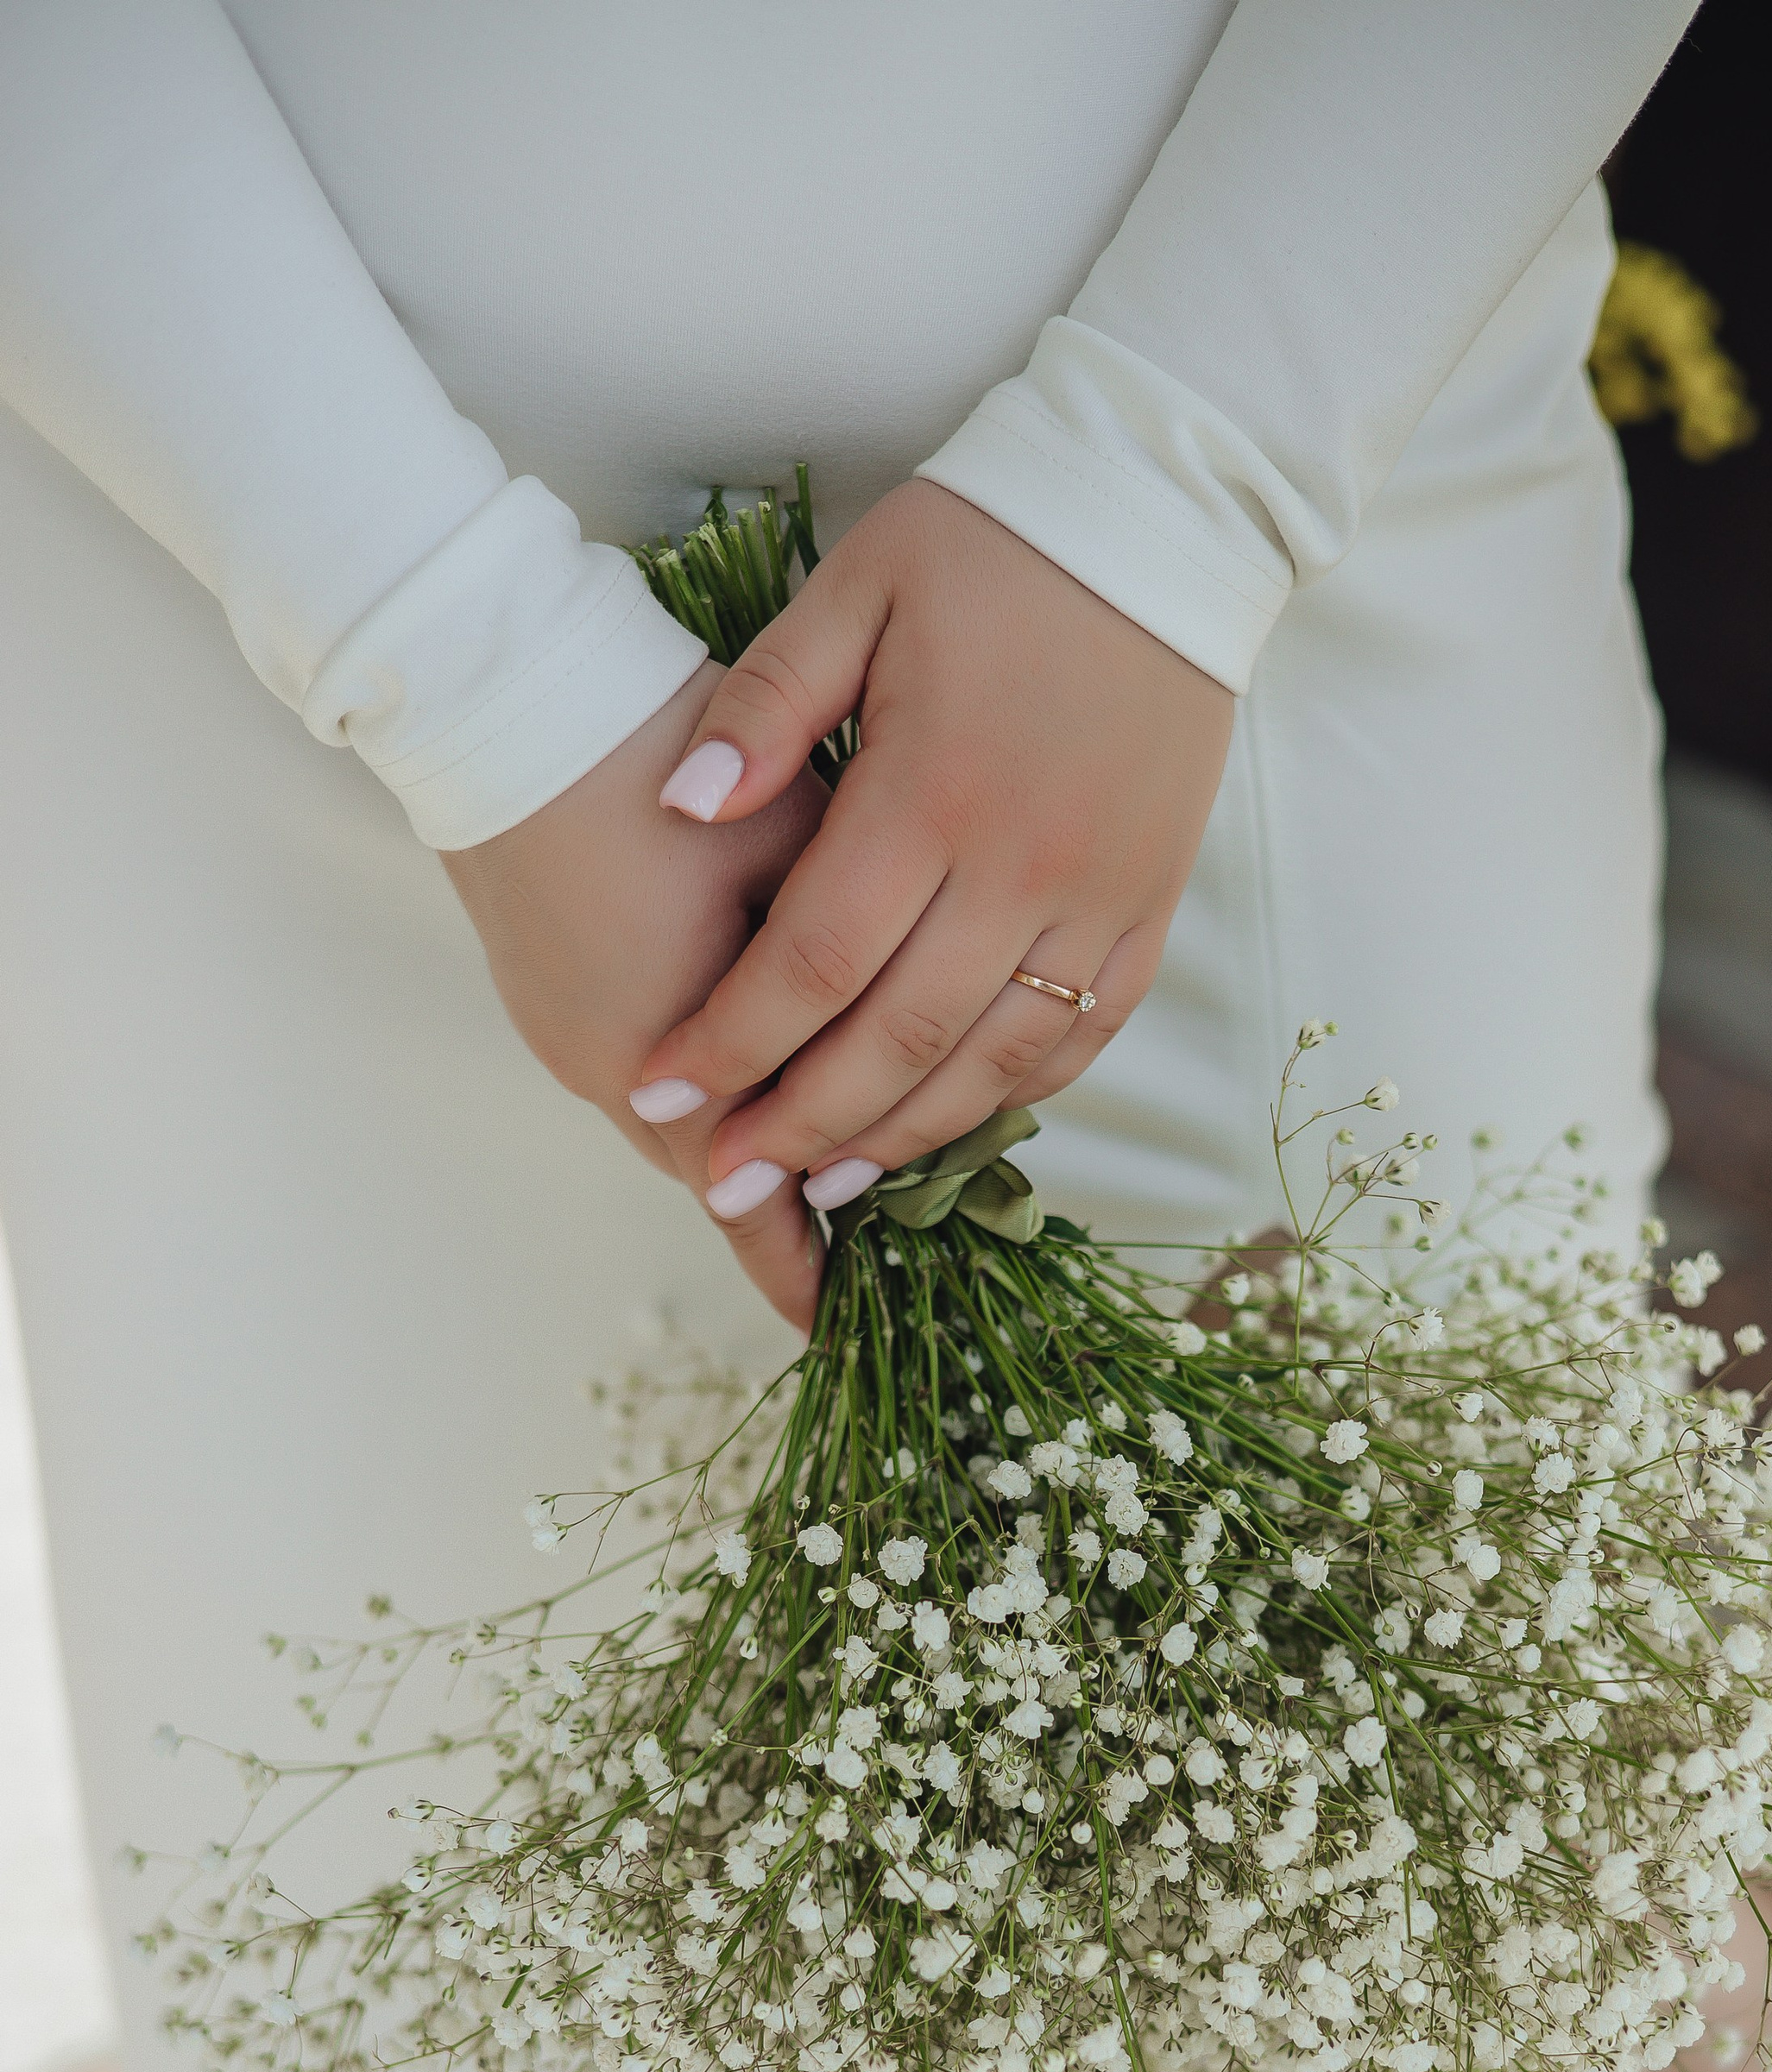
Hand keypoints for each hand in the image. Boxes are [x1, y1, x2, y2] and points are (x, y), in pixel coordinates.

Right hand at [440, 667, 831, 1323]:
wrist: (504, 693)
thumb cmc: (666, 765)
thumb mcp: (793, 862)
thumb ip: (847, 967)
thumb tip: (907, 1025)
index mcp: (670, 1065)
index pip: (751, 1206)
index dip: (804, 1266)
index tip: (849, 1319)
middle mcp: (607, 1075)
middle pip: (714, 1174)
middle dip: (784, 1199)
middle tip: (856, 1229)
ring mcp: (565, 1035)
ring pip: (675, 1120)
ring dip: (740, 1130)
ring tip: (809, 1137)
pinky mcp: (545, 993)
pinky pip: (637, 1067)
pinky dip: (696, 1079)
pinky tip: (737, 1044)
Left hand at [629, 482, 1234, 1325]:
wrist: (1165, 511)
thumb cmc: (992, 541)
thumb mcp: (856, 590)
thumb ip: (764, 706)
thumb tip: (681, 808)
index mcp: (931, 790)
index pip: (813, 960)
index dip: (730, 1041)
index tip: (659, 1090)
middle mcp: (1022, 865)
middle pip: (897, 1040)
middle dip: (801, 1125)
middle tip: (728, 1181)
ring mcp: (1100, 896)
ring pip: (993, 1062)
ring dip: (903, 1135)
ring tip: (827, 1180)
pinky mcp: (1151, 904)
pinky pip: (1084, 1036)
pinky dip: (1011, 1094)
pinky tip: (946, 1119)